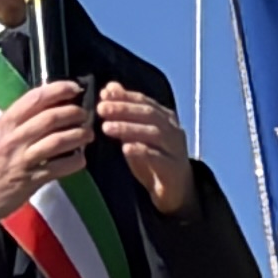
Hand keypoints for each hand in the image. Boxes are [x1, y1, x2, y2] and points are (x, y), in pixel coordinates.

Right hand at [0, 80, 94, 226]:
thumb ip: (13, 123)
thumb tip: (38, 111)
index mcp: (4, 124)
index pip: (34, 98)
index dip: (58, 89)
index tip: (73, 87)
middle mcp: (13, 138)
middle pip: (51, 117)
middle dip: (74, 113)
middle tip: (85, 114)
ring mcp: (22, 159)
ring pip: (57, 141)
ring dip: (78, 135)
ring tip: (87, 135)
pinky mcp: (29, 180)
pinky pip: (58, 168)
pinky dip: (74, 162)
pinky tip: (80, 160)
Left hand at [98, 82, 193, 214]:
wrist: (176, 190)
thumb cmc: (154, 158)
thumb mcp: (137, 133)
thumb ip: (125, 111)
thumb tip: (109, 88)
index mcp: (165, 118)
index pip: (144, 101)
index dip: (125, 96)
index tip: (104, 94)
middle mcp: (172, 129)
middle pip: (149, 114)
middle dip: (124, 109)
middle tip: (101, 108)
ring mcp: (175, 148)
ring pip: (153, 133)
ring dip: (128, 128)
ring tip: (106, 127)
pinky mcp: (173, 168)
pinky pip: (158, 157)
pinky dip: (142, 151)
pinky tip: (126, 148)